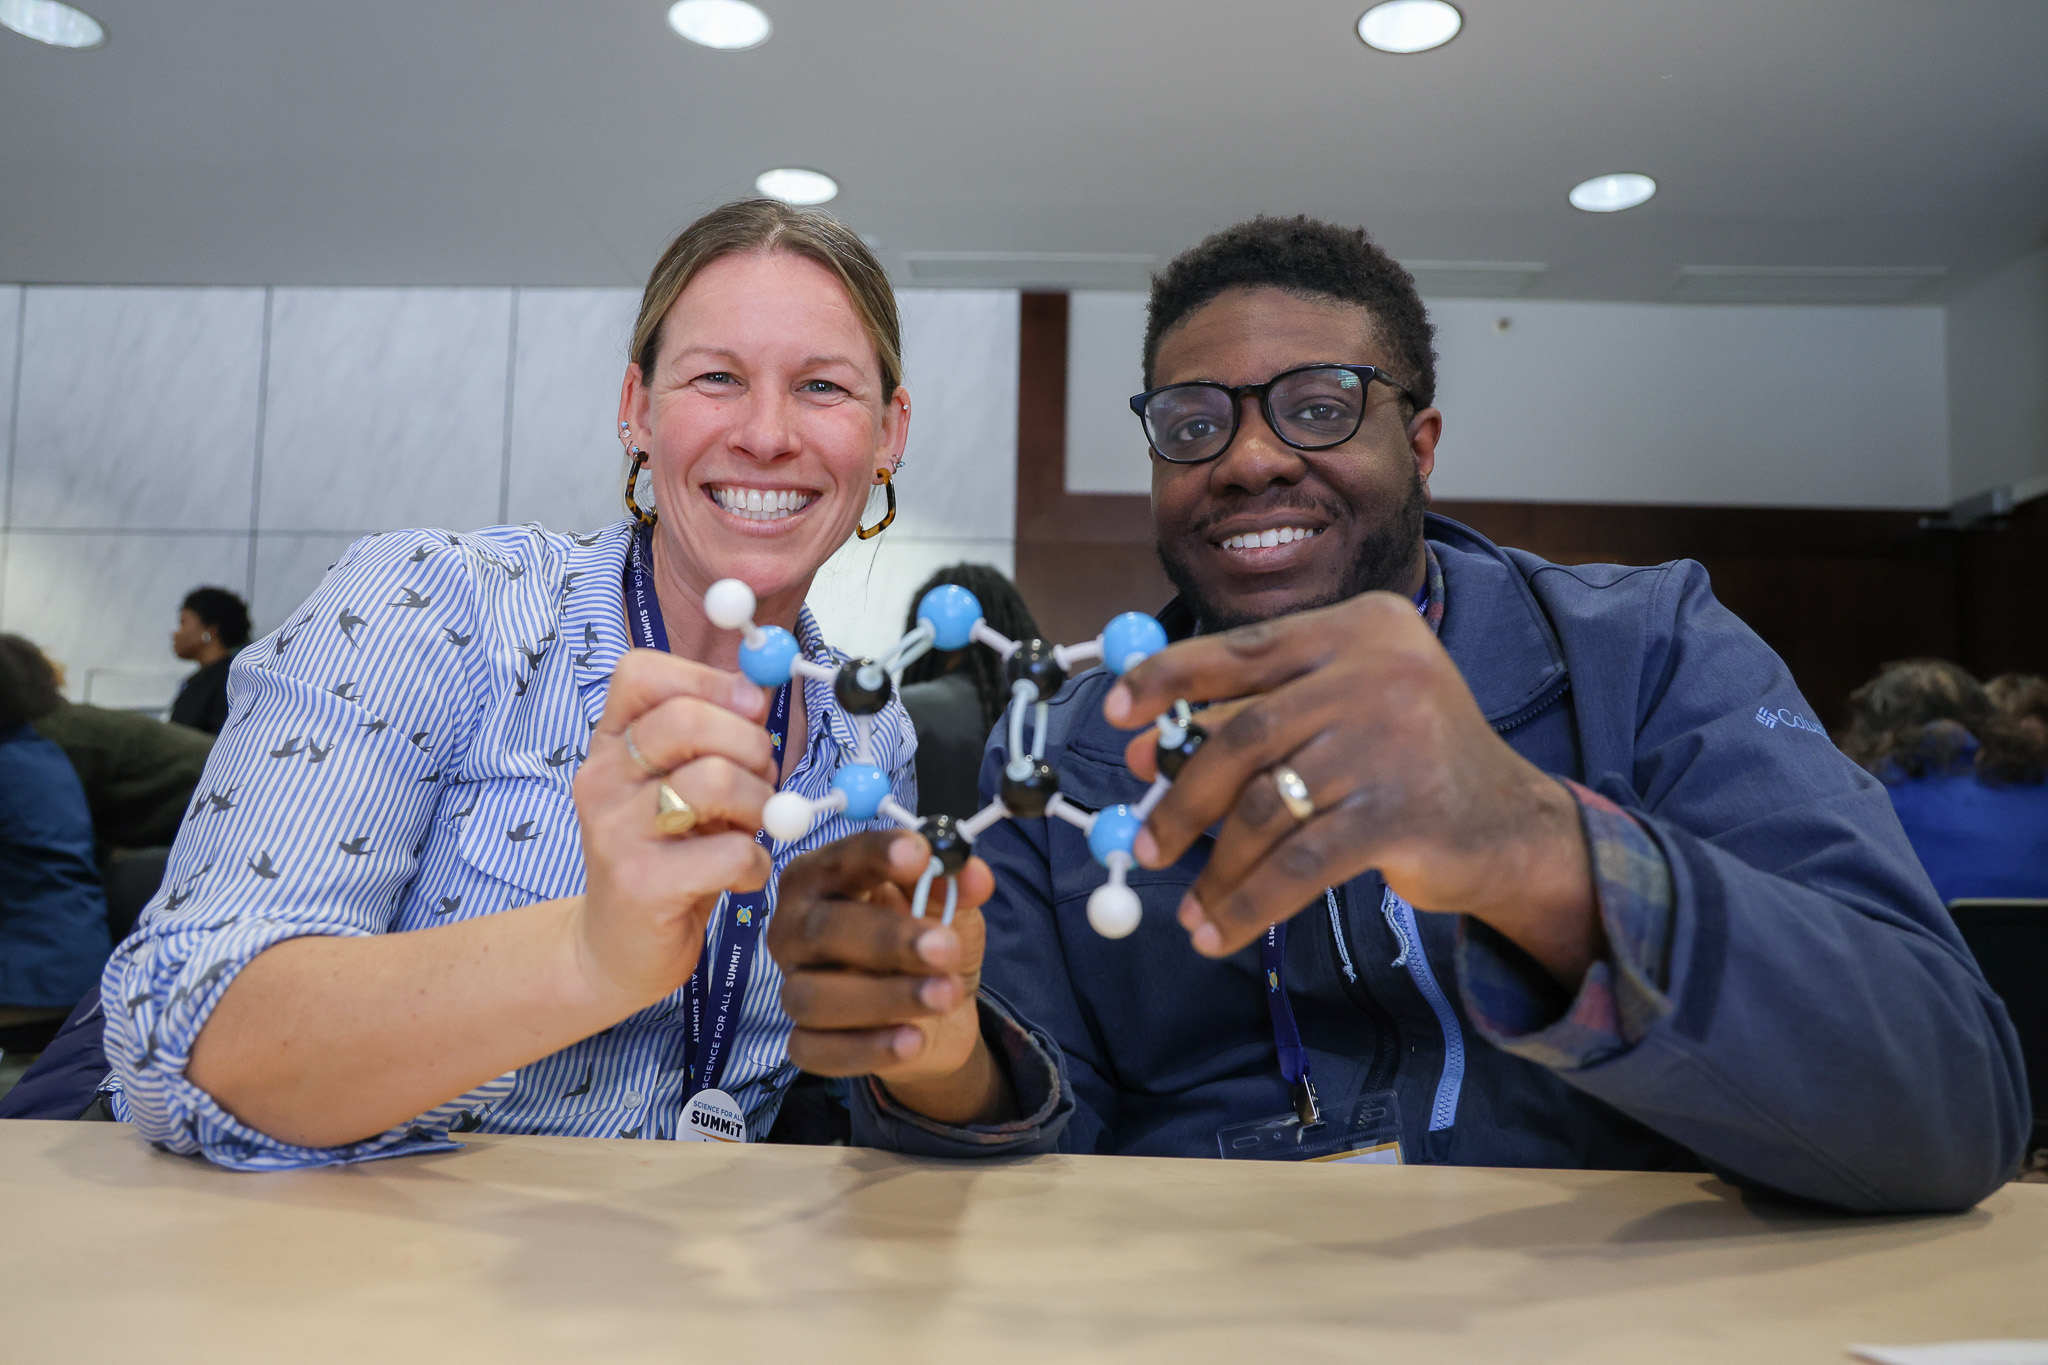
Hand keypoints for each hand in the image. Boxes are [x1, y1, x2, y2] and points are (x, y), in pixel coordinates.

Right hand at [572, 649, 779, 1012]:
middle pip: (688, 720)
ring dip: (760, 806)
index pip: (641, 674)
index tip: (751, 707)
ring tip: (751, 830)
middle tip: (762, 782)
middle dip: (751, 746)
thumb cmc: (664, 858)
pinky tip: (740, 877)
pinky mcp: (642, 884)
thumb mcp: (678, 786)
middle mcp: (602, 780)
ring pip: (718, 780)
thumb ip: (712, 738)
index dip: (708, 680)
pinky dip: (757, 864)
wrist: (615, 950)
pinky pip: (732, 851)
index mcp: (609, 745)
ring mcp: (616, 833)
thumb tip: (760, 690)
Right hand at [768, 830, 1012, 1124]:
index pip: (839, 859)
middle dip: (886, 938)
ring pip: (813, 996)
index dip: (875, 855)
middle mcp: (796, 929)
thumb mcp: (951, 907)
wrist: (938, 1014)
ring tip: (945, 995)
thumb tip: (973, 874)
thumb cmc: (927, 942)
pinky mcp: (805, 1042)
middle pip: (820, 930)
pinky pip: (816, 1050)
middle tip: (943, 947)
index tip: (919, 855)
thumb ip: (955, 886)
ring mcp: (794, 987)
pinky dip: (867, 1048)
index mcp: (823, 880)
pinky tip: (913, 1040)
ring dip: (885, 997)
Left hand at [1107, 592, 1600, 982]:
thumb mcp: (1340, 716)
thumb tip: (1146, 748)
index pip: (1243, 649)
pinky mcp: (1402, 812)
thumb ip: (1256, 717)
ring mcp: (1395, 739)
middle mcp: (1382, 670)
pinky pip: (1297, 863)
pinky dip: (1247, 903)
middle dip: (1183, 793)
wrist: (1508, 829)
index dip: (1169, 680)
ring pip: (1265, 804)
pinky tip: (1218, 930)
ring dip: (1215, 863)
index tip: (1117, 714)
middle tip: (1150, 841)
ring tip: (1191, 902)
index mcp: (1362, 628)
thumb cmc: (1405, 766)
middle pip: (1244, 732)